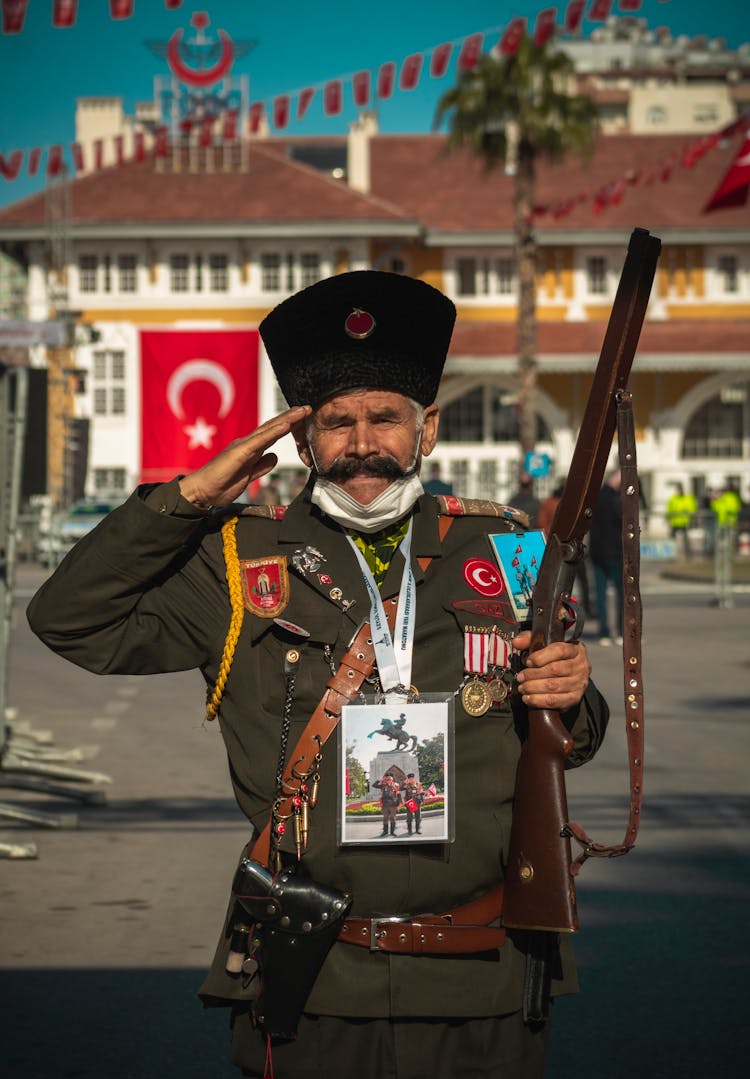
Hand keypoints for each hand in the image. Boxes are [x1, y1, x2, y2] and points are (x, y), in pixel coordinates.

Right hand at [178, 406, 311, 507]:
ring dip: (287, 420)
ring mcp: (244, 446)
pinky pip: (260, 441)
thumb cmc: (222, 485)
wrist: (203, 491)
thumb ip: (262, 466)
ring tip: (302, 411)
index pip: (273, 434)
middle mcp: (248, 444)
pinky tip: (286, 426)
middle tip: (308, 408)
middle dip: (292, 417)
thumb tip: (274, 456)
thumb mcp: (249, 476)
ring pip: (269, 430)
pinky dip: (274, 432)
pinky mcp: (239, 452)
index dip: (288, 425)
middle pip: (273, 427)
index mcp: (251, 450)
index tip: (303, 418)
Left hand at [512, 631, 590, 712]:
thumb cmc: (554, 658)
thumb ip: (530, 640)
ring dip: (534, 688)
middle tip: (520, 677)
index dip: (541, 656)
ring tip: (522, 688)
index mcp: (575, 649)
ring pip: (554, 686)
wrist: (570, 675)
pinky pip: (555, 701)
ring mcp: (579, 683)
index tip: (528, 661)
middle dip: (533, 674)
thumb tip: (517, 642)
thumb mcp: (544, 644)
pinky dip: (539, 700)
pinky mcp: (575, 698)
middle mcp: (581, 666)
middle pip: (555, 669)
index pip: (559, 650)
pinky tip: (528, 698)